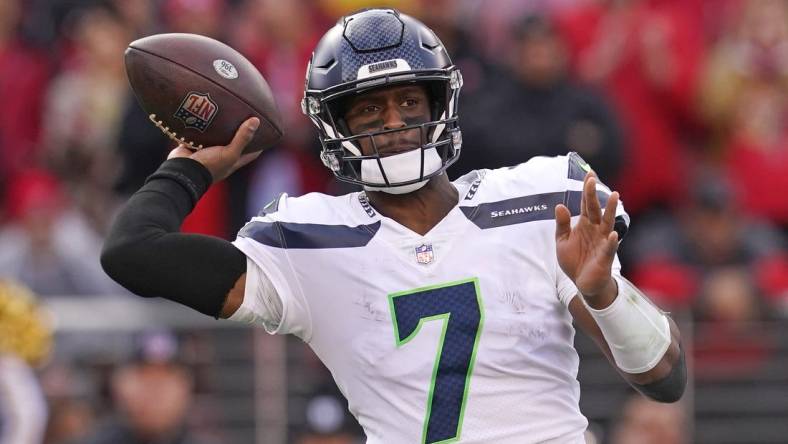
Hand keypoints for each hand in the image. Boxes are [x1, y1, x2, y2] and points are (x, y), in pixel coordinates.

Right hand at [167, 117, 261, 182]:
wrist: (181, 171)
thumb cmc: (209, 166)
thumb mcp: (229, 153)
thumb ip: (242, 138)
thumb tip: (256, 121)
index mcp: (232, 161)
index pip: (251, 153)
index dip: (259, 144)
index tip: (267, 132)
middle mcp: (221, 156)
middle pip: (233, 142)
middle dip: (238, 131)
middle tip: (244, 114)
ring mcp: (207, 151)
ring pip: (216, 136)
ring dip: (219, 126)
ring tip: (225, 109)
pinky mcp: (193, 145)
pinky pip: (198, 132)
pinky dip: (201, 124)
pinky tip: (204, 111)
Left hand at [555, 172, 619, 306]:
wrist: (582, 283)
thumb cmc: (575, 260)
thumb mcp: (562, 241)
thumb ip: (562, 224)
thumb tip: (559, 206)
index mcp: (584, 225)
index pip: (586, 204)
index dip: (586, 190)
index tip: (588, 174)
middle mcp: (595, 230)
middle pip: (595, 209)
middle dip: (593, 194)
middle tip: (591, 179)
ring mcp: (602, 242)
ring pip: (607, 223)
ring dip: (610, 210)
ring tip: (614, 196)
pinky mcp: (605, 257)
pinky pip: (609, 247)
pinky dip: (611, 241)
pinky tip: (612, 233)